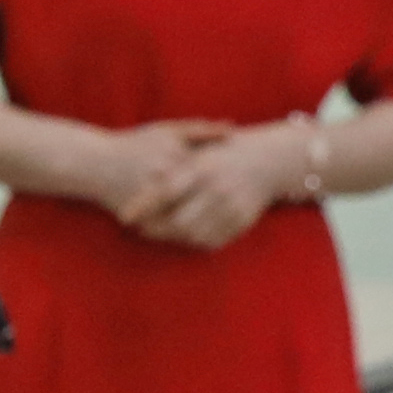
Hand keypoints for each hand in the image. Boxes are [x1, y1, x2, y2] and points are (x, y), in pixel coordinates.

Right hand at [86, 118, 229, 237]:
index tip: (246, 180)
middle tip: (243, 207)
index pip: (214, 173)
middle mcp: (166, 182)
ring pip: (190, 220)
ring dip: (208, 224)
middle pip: (206, 199)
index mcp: (175, 160)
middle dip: (225, 204)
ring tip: (226, 224)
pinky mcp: (143, 219)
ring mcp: (155, 203)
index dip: (232, 177)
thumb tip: (233, 129)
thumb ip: (201, 130)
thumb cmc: (133, 144)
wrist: (94, 165)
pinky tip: (200, 234)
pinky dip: (185, 235)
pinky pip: (171, 232)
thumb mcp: (167, 131)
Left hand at [133, 122, 308, 256]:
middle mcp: (217, 188)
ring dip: (173, 238)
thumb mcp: (198, 151)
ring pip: (194, 234)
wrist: (268, 161)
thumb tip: (145, 176)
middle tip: (141, 229)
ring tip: (158, 233)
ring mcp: (232, 206)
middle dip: (156, 228)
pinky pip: (212, 240)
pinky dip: (194, 241)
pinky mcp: (242, 221)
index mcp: (203, 167)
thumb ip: (172, 165)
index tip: (125, 217)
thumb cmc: (222, 154)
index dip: (143, 206)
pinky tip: (183, 236)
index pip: (166, 191)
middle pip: (179, 219)